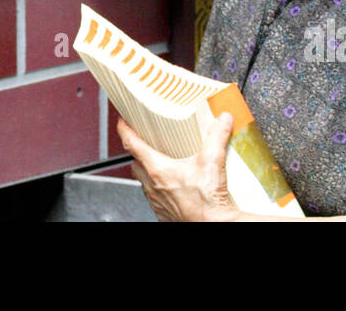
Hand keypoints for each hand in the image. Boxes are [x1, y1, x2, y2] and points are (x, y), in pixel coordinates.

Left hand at [117, 114, 242, 221]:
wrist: (211, 225)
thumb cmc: (206, 201)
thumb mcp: (212, 161)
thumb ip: (217, 136)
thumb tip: (222, 121)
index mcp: (157, 168)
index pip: (131, 144)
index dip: (124, 129)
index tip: (123, 121)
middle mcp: (152, 184)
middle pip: (135, 162)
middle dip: (138, 152)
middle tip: (145, 142)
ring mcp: (155, 199)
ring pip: (143, 180)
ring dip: (148, 171)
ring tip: (162, 163)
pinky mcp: (162, 211)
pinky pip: (153, 196)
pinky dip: (158, 188)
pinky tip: (172, 185)